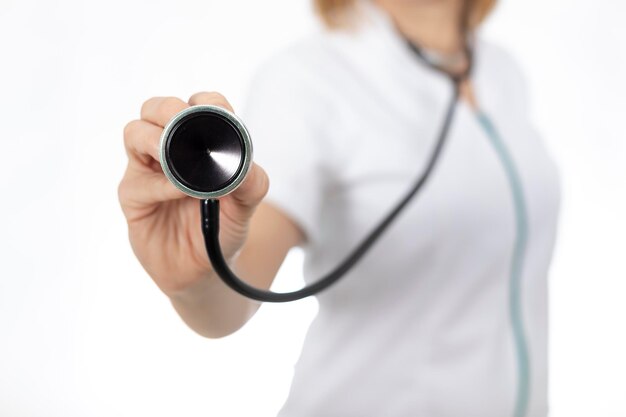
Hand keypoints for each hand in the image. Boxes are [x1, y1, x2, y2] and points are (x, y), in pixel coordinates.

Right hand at [118, 92, 268, 296]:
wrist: (205, 270)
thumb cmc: (223, 228)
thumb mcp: (246, 205)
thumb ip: (250, 182)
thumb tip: (241, 164)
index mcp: (199, 141)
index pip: (198, 104)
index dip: (207, 103)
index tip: (220, 118)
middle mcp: (169, 149)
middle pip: (156, 107)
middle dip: (170, 109)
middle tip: (186, 125)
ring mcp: (147, 170)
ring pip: (134, 132)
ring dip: (156, 139)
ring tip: (177, 162)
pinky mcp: (133, 196)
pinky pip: (138, 181)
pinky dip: (161, 184)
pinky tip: (181, 193)